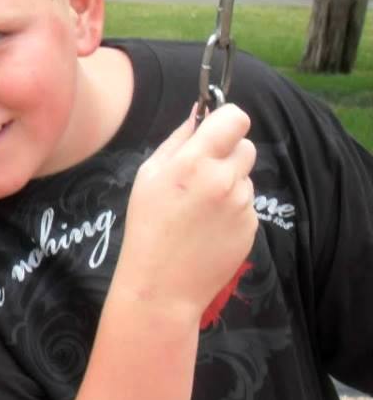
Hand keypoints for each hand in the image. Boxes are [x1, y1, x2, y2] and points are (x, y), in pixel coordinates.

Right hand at [116, 103, 257, 319]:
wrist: (162, 286)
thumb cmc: (146, 228)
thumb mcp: (148, 177)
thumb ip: (177, 140)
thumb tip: (199, 112)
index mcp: (194, 162)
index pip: (235, 117)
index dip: (225, 121)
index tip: (214, 131)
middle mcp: (224, 179)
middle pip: (245, 145)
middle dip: (227, 154)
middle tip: (201, 177)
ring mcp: (242, 204)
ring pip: (245, 177)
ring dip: (229, 184)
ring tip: (200, 211)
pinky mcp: (253, 226)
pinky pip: (247, 204)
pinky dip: (232, 210)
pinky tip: (209, 228)